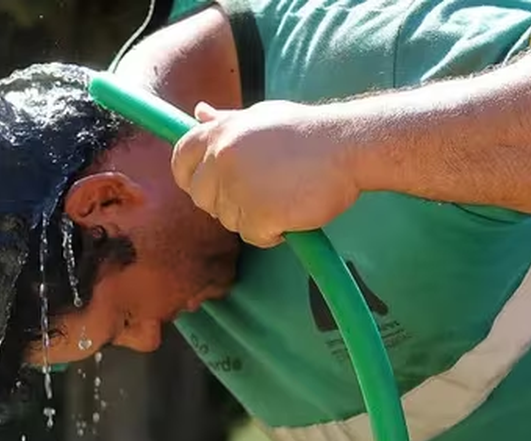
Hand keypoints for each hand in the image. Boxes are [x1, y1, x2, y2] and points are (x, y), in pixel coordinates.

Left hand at [170, 100, 360, 247]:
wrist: (350, 144)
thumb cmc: (307, 131)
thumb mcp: (261, 117)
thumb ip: (226, 121)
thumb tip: (199, 114)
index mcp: (219, 133)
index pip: (180, 159)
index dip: (189, 177)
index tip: (207, 186)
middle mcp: (222, 158)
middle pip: (201, 197)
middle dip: (224, 201)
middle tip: (260, 193)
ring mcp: (238, 186)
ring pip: (228, 219)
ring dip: (253, 216)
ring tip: (284, 195)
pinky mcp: (258, 213)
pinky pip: (253, 236)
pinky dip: (272, 233)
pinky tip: (292, 213)